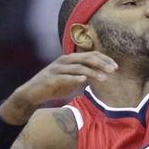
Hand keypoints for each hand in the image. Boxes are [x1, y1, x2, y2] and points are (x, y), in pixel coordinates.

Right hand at [1, 52, 116, 124]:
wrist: (32, 94)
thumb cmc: (54, 87)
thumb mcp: (72, 80)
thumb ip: (85, 77)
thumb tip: (101, 77)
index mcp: (70, 59)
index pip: (90, 55)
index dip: (104, 59)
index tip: (116, 67)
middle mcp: (64, 61)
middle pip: (86, 58)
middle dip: (101, 63)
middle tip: (113, 70)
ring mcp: (57, 69)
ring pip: (78, 67)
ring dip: (92, 72)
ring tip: (104, 78)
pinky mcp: (51, 78)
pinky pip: (65, 76)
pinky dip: (75, 77)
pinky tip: (84, 80)